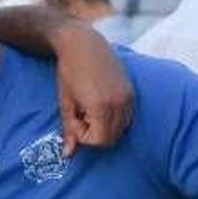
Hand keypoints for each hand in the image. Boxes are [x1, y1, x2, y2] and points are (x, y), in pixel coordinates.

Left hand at [51, 25, 132, 155]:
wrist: (83, 43)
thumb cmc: (69, 72)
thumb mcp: (65, 102)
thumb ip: (69, 130)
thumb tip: (67, 155)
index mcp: (102, 105)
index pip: (99, 140)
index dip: (84, 136)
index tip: (75, 118)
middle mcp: (120, 102)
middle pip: (112, 138)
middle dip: (95, 133)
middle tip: (81, 114)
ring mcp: (128, 97)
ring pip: (121, 129)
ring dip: (104, 126)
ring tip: (90, 108)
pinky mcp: (131, 91)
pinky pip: (126, 117)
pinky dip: (113, 117)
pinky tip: (99, 102)